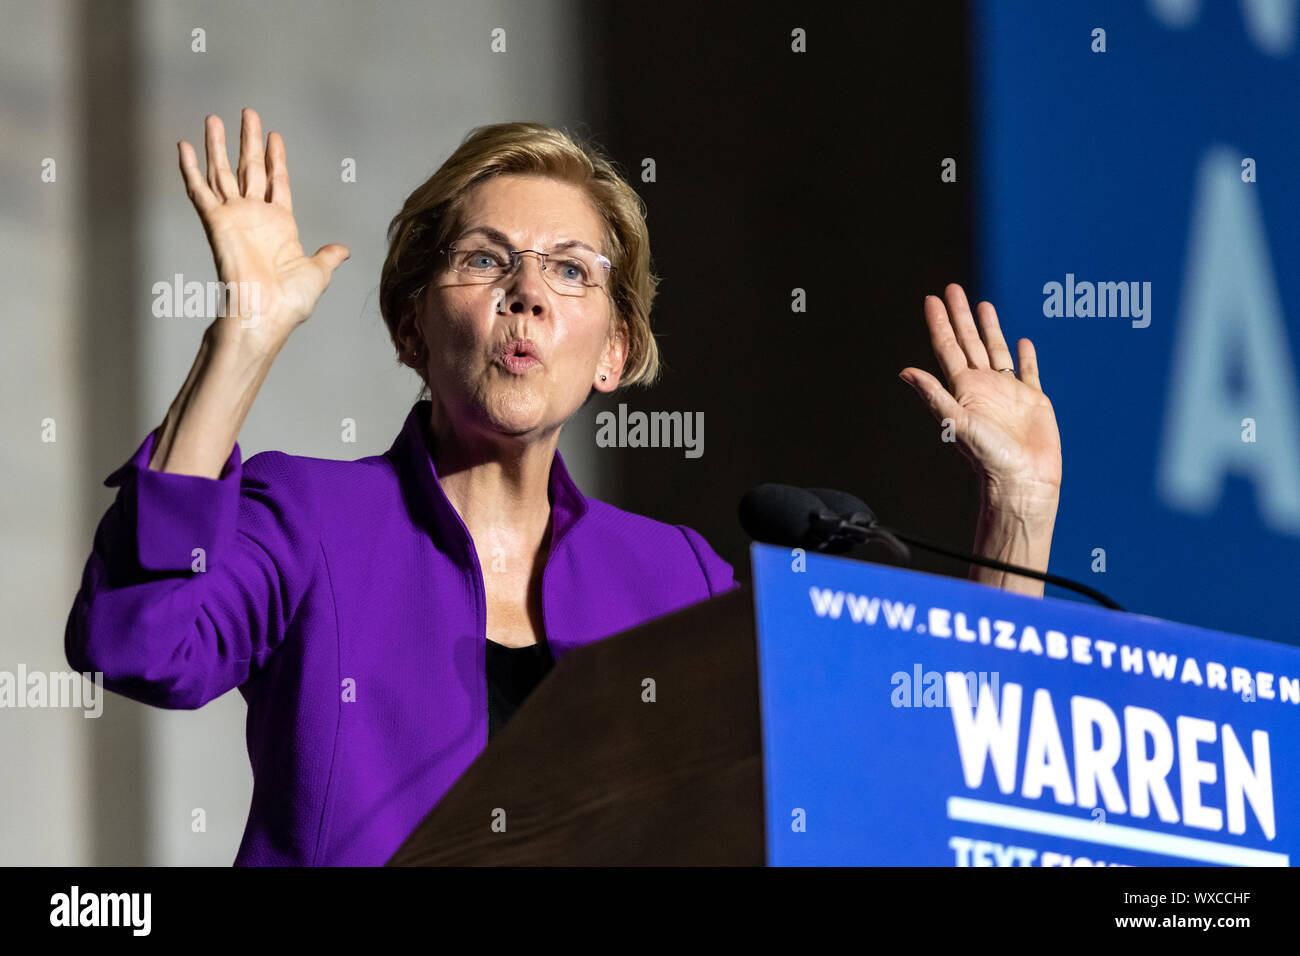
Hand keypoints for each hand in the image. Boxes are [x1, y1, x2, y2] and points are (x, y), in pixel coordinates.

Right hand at [178, 108, 348, 345]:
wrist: (266, 313)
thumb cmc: (290, 302)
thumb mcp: (318, 273)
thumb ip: (328, 257)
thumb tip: (344, 250)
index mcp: (280, 226)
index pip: (277, 182)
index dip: (276, 159)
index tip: (274, 135)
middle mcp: (255, 217)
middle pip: (250, 168)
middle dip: (249, 140)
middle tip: (248, 113)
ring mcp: (234, 217)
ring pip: (223, 172)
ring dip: (218, 145)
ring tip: (214, 117)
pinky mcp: (216, 222)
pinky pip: (199, 191)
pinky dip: (190, 168)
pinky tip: (184, 146)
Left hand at [900, 284, 1061, 512]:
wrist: (1023, 480)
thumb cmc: (989, 457)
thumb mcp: (955, 422)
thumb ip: (933, 394)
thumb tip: (905, 371)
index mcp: (964, 389)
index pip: (948, 348)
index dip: (939, 323)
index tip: (932, 299)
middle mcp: (983, 387)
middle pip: (969, 342)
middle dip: (960, 316)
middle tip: (953, 289)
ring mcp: (1008, 392)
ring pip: (996, 351)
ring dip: (989, 328)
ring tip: (984, 305)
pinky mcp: (1033, 400)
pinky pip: (1028, 371)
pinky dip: (1025, 356)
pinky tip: (1022, 342)